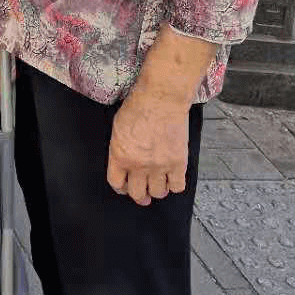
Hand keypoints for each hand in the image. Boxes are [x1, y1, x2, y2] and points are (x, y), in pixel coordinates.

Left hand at [107, 91, 190, 205]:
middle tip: (143, 195)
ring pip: (158, 193)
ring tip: (159, 183)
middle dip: (140, 195)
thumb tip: (123, 163)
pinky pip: (177, 186)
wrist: (161, 99)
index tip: (125, 187)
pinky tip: (173, 178)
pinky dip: (175, 185)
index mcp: (120, 155)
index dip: (121, 188)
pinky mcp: (178, 163)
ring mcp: (159, 166)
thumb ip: (119, 149)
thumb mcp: (117, 128)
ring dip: (157, 190)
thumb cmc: (138, 107)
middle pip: (137, 193)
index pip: (116, 183)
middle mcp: (138, 165)